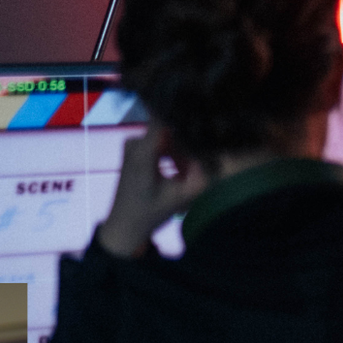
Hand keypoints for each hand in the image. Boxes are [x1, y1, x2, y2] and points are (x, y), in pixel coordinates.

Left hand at [95, 122, 212, 256]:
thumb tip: (217, 153)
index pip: (167, 118)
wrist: (124, 223)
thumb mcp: (182, 196)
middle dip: (188, 145)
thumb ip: (202, 174)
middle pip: (171, 129)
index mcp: (143, 151)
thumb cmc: (151, 212)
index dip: (188, 121)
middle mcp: (135, 141)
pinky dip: (172, 152)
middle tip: (198, 165)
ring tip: (187, 171)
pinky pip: (160, 140)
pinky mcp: (135, 147)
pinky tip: (179, 170)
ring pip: (168, 135)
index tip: (206, 129)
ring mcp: (133, 143)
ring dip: (182, 151)